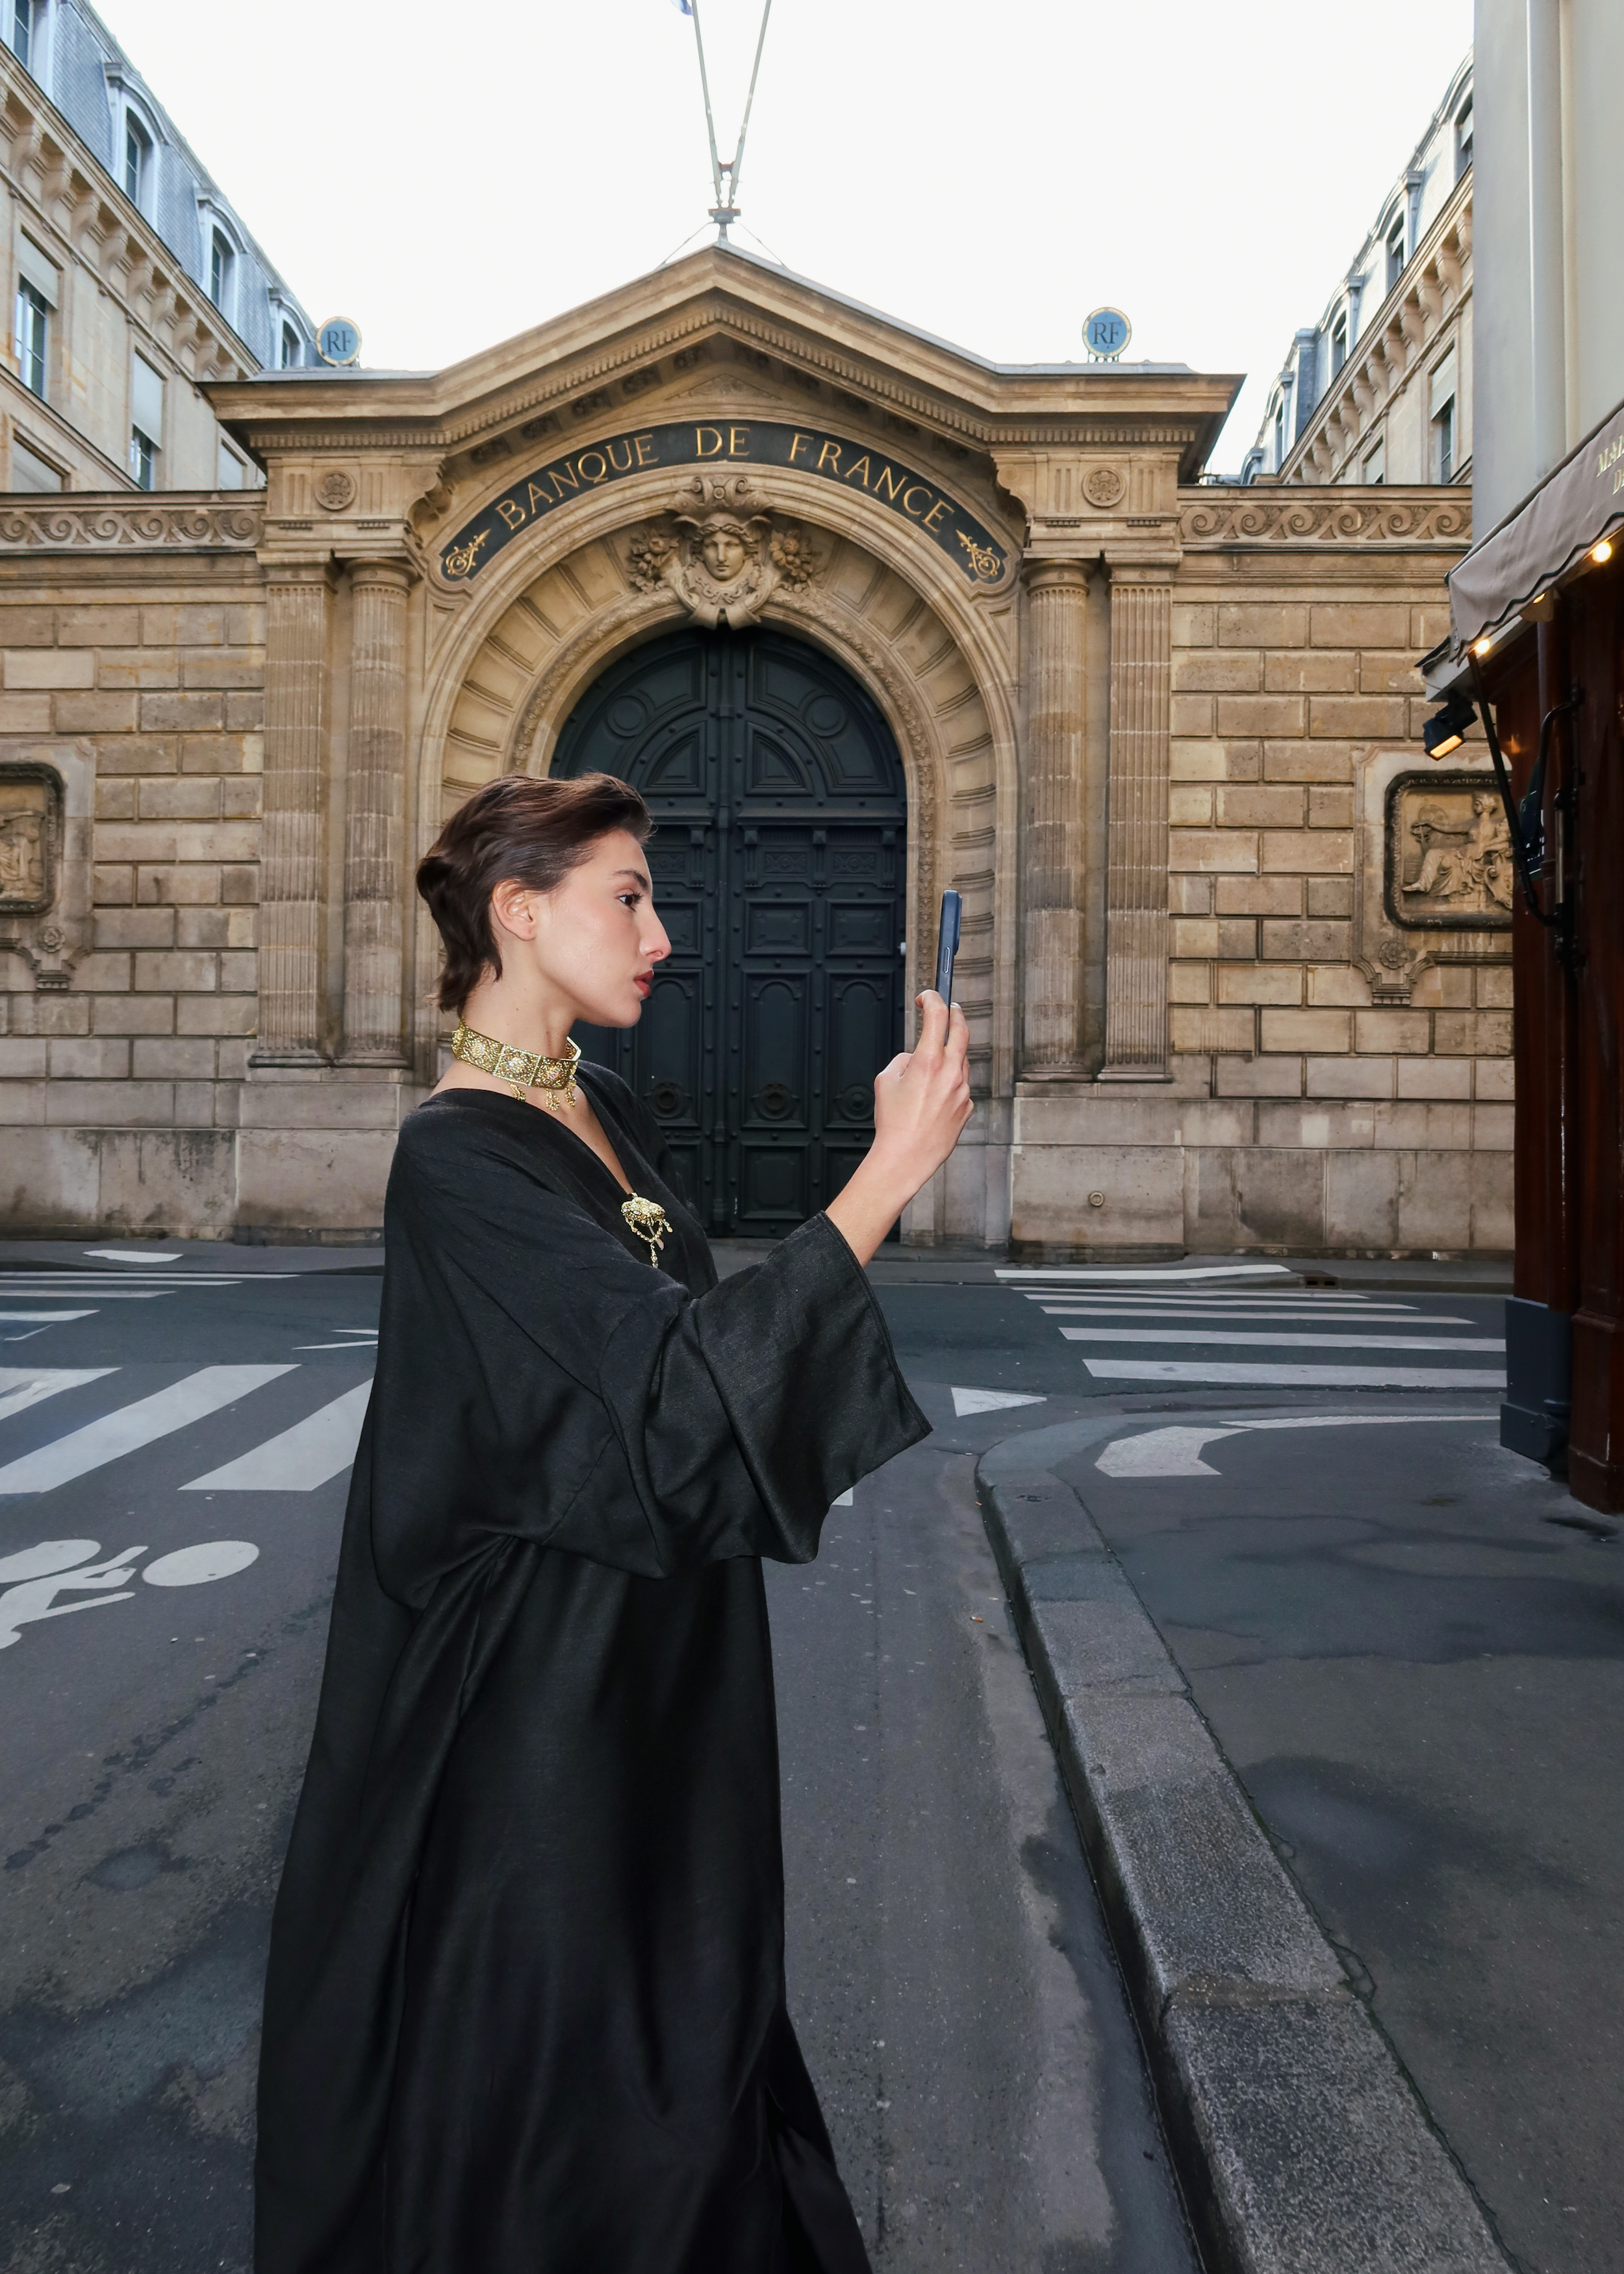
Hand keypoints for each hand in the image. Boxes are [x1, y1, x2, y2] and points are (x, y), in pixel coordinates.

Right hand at [824, 991, 972, 1265]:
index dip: (933, 999)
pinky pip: (960, 1086)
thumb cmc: (893, 1123)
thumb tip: (915, 1057)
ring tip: (929, 1071)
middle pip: (962, 1030)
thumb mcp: (885, 1080)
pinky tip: (933, 1099)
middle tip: (951, 1008)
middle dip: (956, 1014)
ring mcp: (963, 1090)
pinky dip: (950, 1084)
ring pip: (962, 1061)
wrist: (906, 1157)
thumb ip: (903, 1060)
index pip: (938, 1016)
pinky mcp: (967, 1107)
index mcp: (929, 1061)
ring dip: (950, 1056)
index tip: (927, 997)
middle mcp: (951, 1073)